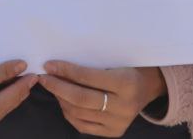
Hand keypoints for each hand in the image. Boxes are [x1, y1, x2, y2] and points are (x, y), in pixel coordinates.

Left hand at [39, 61, 166, 136]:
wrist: (148, 87)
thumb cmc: (127, 67)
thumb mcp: (115, 60)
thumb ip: (90, 65)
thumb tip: (58, 67)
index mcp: (126, 83)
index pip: (88, 77)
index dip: (66, 71)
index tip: (49, 65)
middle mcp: (124, 106)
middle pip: (81, 99)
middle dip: (58, 87)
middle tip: (44, 78)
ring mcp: (119, 122)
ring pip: (79, 113)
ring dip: (61, 99)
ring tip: (54, 87)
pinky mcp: (113, 132)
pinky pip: (83, 125)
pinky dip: (69, 113)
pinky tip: (64, 101)